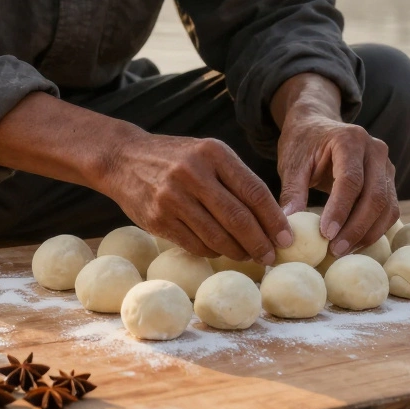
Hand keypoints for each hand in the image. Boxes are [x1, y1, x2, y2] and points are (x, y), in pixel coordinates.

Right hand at [96, 133, 292, 263]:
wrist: (123, 158)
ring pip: (217, 236)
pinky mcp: (157, 218)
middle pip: (238, 218)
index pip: (254, 191)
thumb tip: (272, 218)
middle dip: (260, 242)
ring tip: (248, 256)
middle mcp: (193, 173)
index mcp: (213, 152)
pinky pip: (195, 244)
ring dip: (238, 252)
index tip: (286, 238)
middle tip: (271, 256)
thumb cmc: (176, 159)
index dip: (274, 220)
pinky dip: (212, 252)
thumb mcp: (207, 154)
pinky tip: (220, 251)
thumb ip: (235, 179)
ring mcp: (172, 197)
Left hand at [272, 75, 398, 256]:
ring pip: (387, 206)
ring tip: (342, 251)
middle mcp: (375, 150)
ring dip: (367, 233)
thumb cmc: (303, 144)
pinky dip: (375, 230)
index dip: (340, 210)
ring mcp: (386, 165)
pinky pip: (389, 210)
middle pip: (375, 196)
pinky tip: (354, 243)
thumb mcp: (292, 163)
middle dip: (356, 228)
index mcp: (350, 139)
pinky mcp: (389, 181)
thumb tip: (288, 225)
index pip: (351, 180)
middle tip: (335, 250)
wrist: (318, 126)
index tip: (325, 234)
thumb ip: (292, 191)